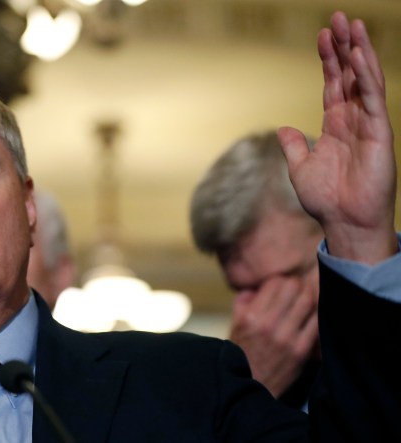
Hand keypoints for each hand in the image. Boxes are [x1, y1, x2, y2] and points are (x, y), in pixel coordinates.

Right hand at [229, 277, 318, 397]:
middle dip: (298, 285)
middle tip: (298, 289)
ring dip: (310, 297)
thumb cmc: (241, 352)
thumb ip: (243, 302)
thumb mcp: (235, 324)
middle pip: (295, 288)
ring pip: (309, 302)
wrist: (250, 385)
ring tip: (307, 300)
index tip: (281, 285)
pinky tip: (313, 315)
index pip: (275, 283)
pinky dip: (317, 314)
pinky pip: (316, 322)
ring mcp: (287, 337)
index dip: (280, 280)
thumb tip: (256, 287)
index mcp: (251, 316)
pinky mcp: (301, 350)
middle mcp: (269, 324)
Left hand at [278, 11, 396, 263]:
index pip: (333, 84)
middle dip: (344, 47)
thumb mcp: (300, 168)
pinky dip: (366, 76)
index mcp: (335, 125)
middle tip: (339, 17)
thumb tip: (284, 128)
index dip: (328, 59)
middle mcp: (354, 120)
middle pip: (349, 75)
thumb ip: (293, 145)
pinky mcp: (380, 133)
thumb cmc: (325, 199)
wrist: (344, 222)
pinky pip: (373, 99)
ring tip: (353, 26)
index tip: (322, 34)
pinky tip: (360, 56)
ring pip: (364, 81)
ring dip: (359, 53)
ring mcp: (368, 124)